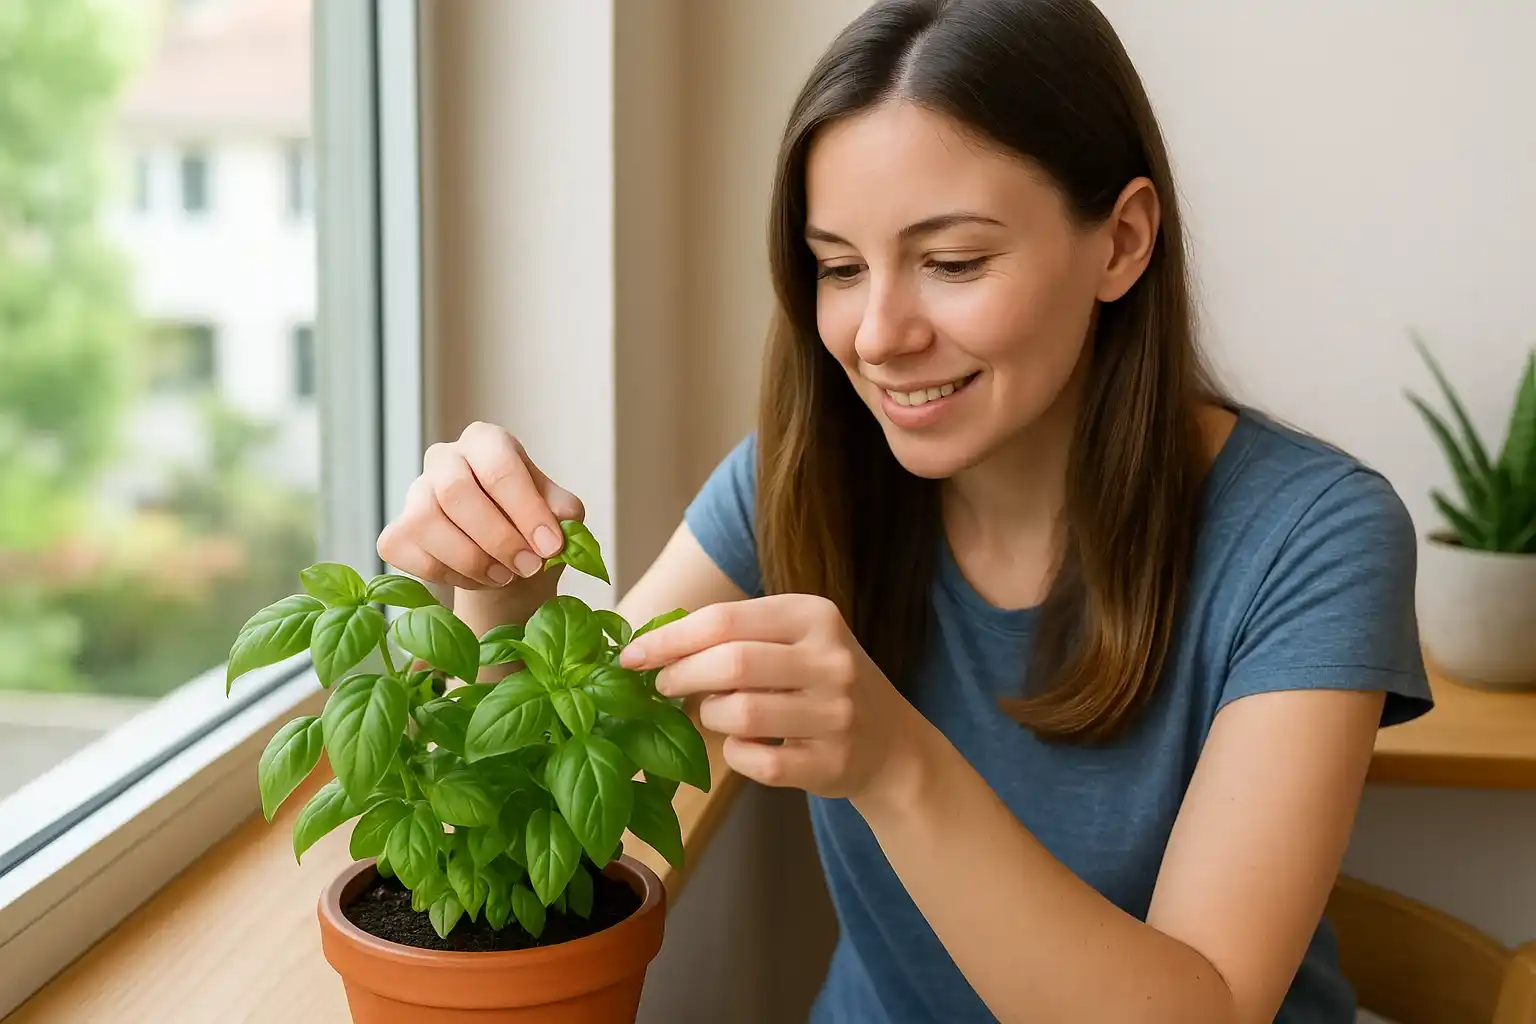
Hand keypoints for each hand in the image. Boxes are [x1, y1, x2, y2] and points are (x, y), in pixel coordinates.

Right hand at [377, 421, 583, 590]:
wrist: (506, 565)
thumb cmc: (530, 528)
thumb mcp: (557, 514)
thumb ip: (563, 511)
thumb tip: (563, 517)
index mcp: (486, 442)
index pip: (498, 466)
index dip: (526, 509)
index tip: (551, 546)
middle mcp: (444, 458)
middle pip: (456, 492)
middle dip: (498, 538)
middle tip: (528, 566)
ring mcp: (414, 494)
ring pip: (427, 522)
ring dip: (471, 559)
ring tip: (504, 576)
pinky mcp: (396, 533)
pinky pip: (411, 554)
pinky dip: (448, 575)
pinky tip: (476, 579)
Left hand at [618, 594, 921, 802]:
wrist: (891, 742)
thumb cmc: (819, 681)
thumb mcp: (793, 639)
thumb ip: (734, 635)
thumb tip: (649, 645)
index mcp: (813, 616)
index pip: (724, 620)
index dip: (669, 639)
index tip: (631, 655)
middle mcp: (831, 660)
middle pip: (730, 664)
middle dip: (680, 676)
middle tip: (660, 686)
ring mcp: (836, 714)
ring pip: (740, 715)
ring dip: (711, 718)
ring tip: (716, 714)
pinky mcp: (831, 763)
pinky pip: (757, 763)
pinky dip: (736, 756)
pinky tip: (744, 747)